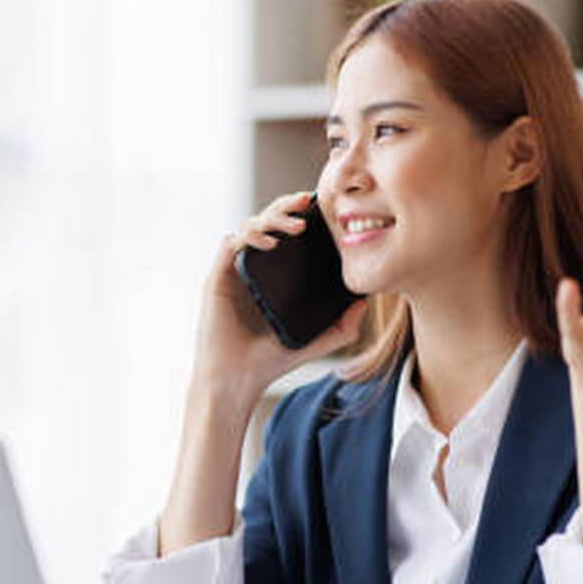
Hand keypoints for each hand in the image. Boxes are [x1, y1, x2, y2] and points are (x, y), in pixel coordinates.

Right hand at [193, 190, 368, 403]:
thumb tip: (365, 302)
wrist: (236, 381)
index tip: (322, 209)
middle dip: (286, 206)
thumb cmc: (270, 363)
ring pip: (249, 225)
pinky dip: (251, 237)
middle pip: (265, 220)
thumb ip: (342, 327)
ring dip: (272, 218)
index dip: (299, 215)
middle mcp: (250, 268)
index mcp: (270, 276)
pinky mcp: (216, 278)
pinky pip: (231, 243)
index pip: (283, 232)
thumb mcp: (316, 342)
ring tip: (296, 226)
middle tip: (308, 202)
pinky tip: (271, 244)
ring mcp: (232, 272)